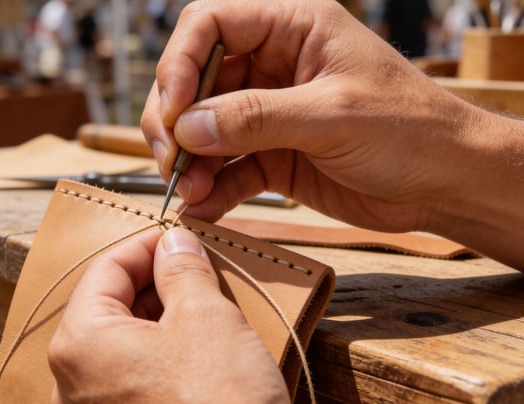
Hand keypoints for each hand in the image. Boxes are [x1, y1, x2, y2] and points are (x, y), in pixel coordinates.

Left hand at [48, 227, 289, 402]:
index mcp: (79, 343)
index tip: (179, 237)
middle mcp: (71, 382)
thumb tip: (174, 242)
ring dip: (160, 318)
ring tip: (204, 308)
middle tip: (198, 271)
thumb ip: (182, 271)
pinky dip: (159, 354)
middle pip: (109, 307)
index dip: (146, 244)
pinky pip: (130, 376)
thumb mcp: (206, 319)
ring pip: (121, 343)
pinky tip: (196, 351)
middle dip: (155, 284)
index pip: (106, 269)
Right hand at [141, 0, 523, 269]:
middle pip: (194, 79)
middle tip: (172, 158)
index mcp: (291, 29)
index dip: (180, 64)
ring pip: (203, 128)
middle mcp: (272, 65)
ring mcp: (268, 112)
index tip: (173, 111)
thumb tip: (188, 126)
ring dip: (189, 160)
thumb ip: (257, 117)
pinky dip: (210, 188)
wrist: (446, 184)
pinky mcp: (271, 155)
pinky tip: (204, 208)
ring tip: (188, 192)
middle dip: (175, 120)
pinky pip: (226, 167)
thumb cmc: (411, 130)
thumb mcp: (333, 115)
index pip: (209, 25)